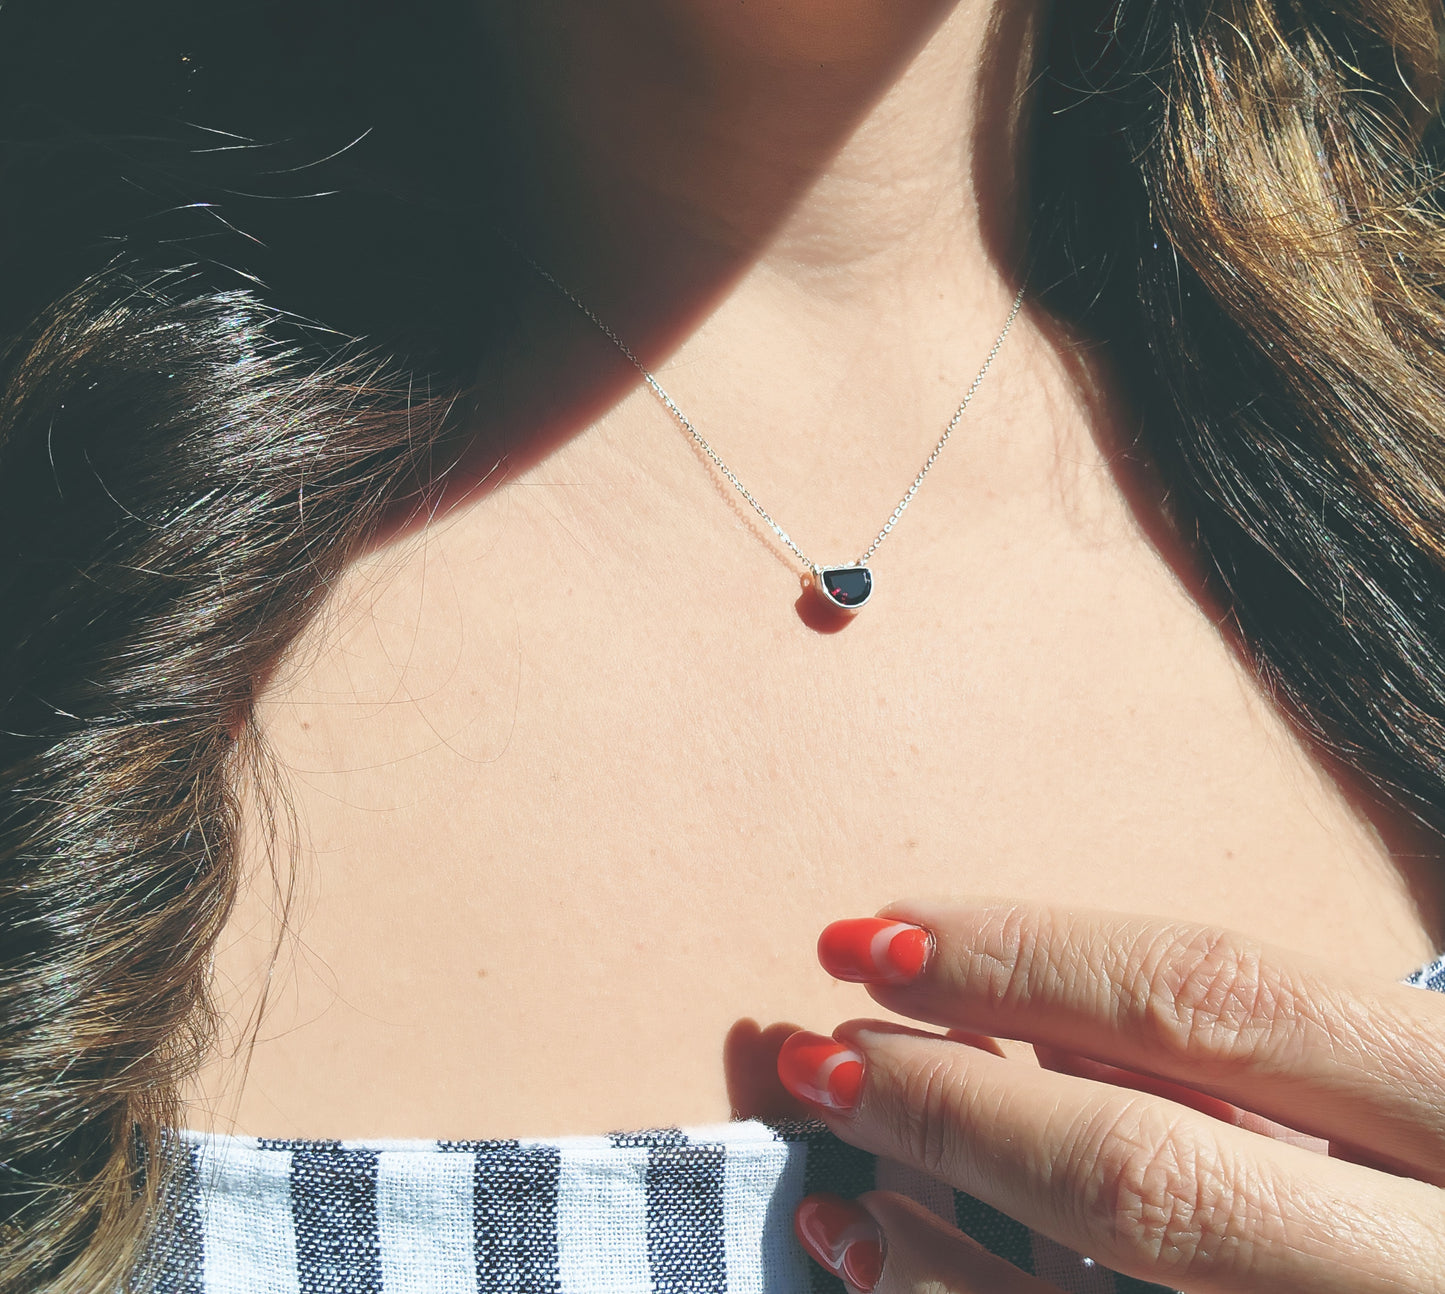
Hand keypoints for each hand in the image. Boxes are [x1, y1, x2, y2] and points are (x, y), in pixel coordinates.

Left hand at [775, 902, 1444, 1292]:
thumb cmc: (1428, 1192)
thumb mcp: (1394, 1092)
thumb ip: (1248, 1062)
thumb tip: (1038, 1025)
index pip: (1207, 996)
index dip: (1022, 957)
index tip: (881, 931)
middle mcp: (1426, 1261)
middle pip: (1136, 1166)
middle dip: (951, 1102)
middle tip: (822, 1052)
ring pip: (1110, 1289)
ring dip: (938, 1234)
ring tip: (834, 1180)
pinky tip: (883, 1263)